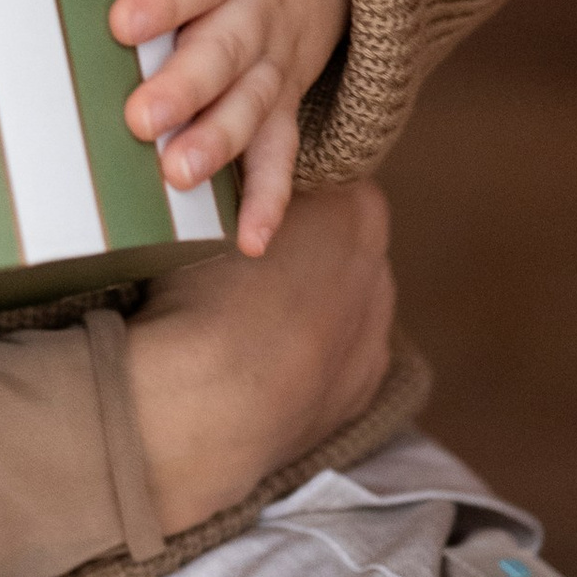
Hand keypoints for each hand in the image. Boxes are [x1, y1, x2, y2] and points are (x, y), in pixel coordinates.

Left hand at [113, 0, 348, 257]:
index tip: (123, 20)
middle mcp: (261, 12)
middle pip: (224, 52)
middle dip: (186, 87)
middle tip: (141, 118)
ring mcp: (280, 61)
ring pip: (252, 108)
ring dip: (219, 145)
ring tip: (179, 176)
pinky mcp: (287, 97)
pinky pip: (285, 152)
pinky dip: (273, 197)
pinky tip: (251, 241)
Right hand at [125, 182, 395, 534]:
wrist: (201, 405)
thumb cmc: (197, 294)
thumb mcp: (205, 207)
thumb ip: (234, 184)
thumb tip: (222, 172)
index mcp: (352, 207)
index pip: (323, 170)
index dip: (280, 177)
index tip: (243, 188)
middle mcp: (378, 266)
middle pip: (342, 233)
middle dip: (303, 236)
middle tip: (241, 246)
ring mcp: (376, 330)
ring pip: (346, 295)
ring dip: (311, 294)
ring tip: (248, 308)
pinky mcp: (363, 386)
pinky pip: (342, 350)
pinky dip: (312, 347)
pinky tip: (267, 353)